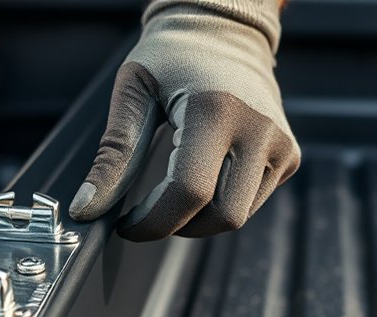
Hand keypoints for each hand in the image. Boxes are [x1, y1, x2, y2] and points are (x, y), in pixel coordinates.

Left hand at [69, 1, 299, 239]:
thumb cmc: (172, 56)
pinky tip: (202, 176)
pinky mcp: (288, 156)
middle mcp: (257, 129)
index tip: (126, 224)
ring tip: (172, 190)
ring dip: (198, 219)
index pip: (188, 192)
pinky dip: (220, 203)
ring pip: (237, 217)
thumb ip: (113, 153)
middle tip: (148, 211)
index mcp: (215, 110)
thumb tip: (88, 207)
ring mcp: (280, 145)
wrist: (224, 30)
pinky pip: (250, 203)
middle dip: (177, 226)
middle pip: (220, 216)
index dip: (152, 221)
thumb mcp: (134, 92)